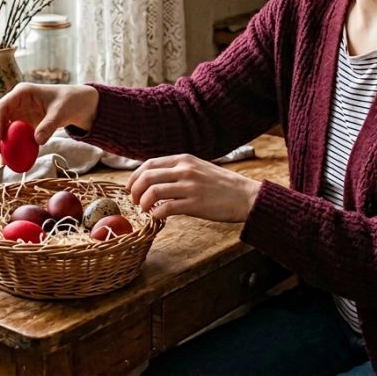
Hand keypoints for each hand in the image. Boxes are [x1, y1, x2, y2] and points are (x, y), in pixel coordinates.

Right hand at [0, 83, 99, 153]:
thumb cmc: (69, 101)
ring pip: (1, 127)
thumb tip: (37, 141)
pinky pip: (12, 134)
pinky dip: (9, 145)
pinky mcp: (22, 123)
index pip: (2, 107)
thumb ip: (49, 125)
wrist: (77, 103)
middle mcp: (16, 102)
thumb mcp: (61, 112)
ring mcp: (18, 113)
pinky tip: (9, 158)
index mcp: (22, 92)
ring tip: (1, 159)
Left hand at [126, 154, 261, 222]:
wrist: (245, 196)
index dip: (135, 177)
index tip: (130, 188)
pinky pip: (166, 208)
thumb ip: (178, 169)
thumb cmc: (222, 185)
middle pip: (147, 177)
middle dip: (135, 190)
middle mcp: (185, 170)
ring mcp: (189, 186)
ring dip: (143, 203)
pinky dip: (156, 214)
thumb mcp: (199, 167)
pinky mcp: (195, 204)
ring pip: (153, 192)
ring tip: (145, 210)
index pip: (149, 164)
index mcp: (184, 159)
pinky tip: (157, 217)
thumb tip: (155, 178)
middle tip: (134, 201)